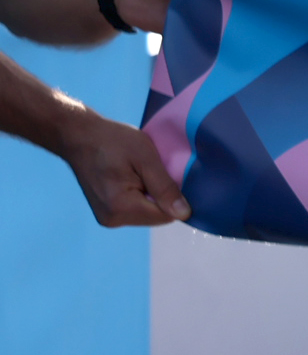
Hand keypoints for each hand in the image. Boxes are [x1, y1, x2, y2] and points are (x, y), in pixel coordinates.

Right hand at [56, 107, 189, 226]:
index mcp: (121, 208)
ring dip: (150, 196)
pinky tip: (132, 178)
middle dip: (161, 196)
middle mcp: (113, 219)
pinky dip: (140, 196)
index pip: (166, 215)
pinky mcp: (106, 213)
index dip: (174, 197)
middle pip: (156, 216)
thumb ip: (165, 187)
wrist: (76, 135)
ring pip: (147, 214)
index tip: (165, 175)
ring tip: (138, 173)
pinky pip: (135, 210)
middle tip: (149, 171)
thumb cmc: (110, 140)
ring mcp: (108, 218)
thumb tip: (184, 214)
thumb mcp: (144, 158)